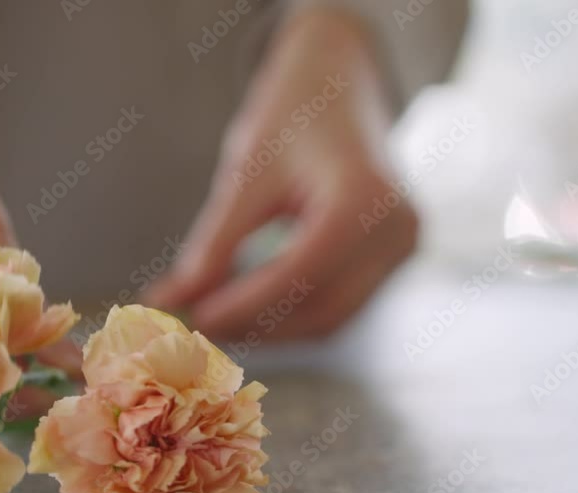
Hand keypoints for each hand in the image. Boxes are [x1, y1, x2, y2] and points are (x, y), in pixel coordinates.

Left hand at [144, 8, 417, 341]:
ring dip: (277, 328)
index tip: (194, 320)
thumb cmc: (293, 111)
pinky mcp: (396, 254)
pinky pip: (345, 302)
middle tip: (200, 329)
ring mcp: (404, 244)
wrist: (342, 78)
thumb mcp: (248, 172)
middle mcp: (397, 228)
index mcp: (363, 198)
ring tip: (221, 321)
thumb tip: (172, 301)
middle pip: (322, 309)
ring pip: (335, 315)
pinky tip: (256, 308)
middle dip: (258, 326)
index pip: (298, 274)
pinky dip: (298, 312)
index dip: (242, 306)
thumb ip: (215, 241)